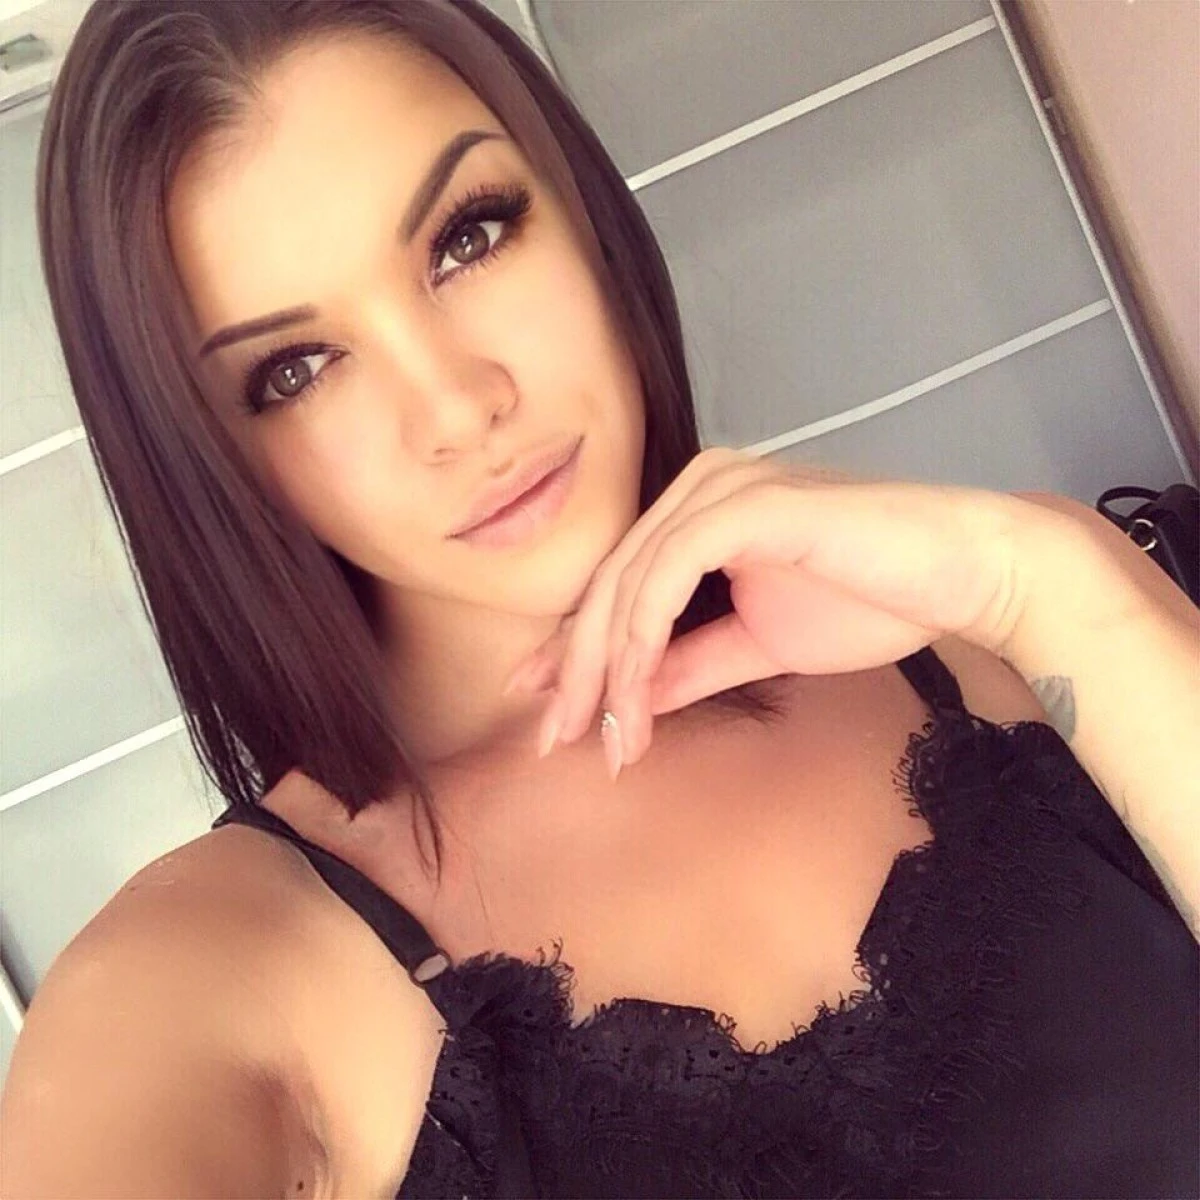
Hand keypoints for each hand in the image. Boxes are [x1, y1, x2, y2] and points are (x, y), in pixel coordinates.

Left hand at [505, 448, 1067, 774]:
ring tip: (604, 740)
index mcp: (698, 508)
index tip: (551, 710)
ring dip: (605, 671)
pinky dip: (641, 644)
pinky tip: (633, 700)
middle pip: (610, 584)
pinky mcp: (744, 503)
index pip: (619, 583)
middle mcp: (698, 485)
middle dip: (574, 670)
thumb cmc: (871, 600)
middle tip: (554, 738)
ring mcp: (720, 487)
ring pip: (629, 585)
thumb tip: (628, 698)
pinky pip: (667, 579)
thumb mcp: (756, 644)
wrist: (961, 575)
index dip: (575, 649)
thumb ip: (688, 664)